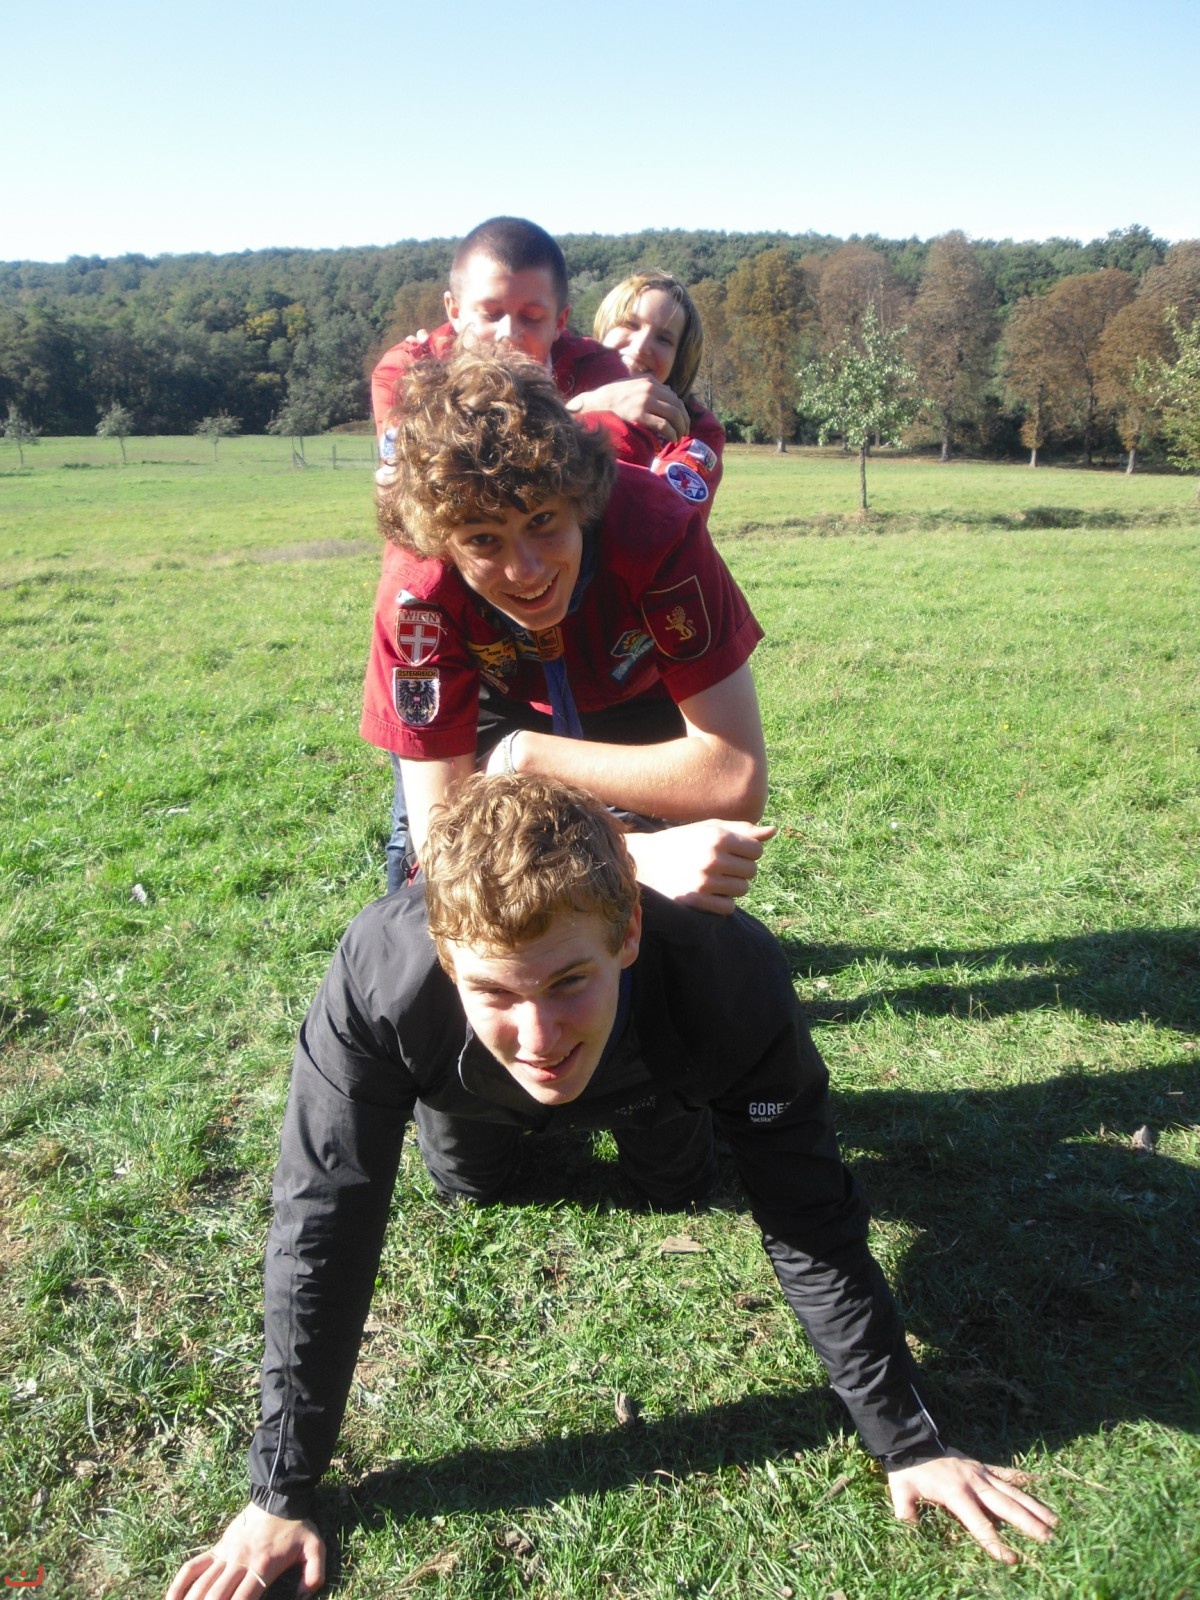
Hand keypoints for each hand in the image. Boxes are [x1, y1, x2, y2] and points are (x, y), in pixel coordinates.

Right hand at [165, 1502, 324, 1598]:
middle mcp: (239, 1563)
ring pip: (201, 1585)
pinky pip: (191, 1567)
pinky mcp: (216, 1548)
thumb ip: (315, 1572)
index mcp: (262, 1567)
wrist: (279, 1496)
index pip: (242, 1599)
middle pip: (216, 1596)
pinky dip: (178, 1586)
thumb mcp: (315, 1546)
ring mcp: (224, 1555)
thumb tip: (305, 1594)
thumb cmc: (297, 1526)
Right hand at [569, 377, 688, 443]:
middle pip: (677, 406)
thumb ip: (649, 387)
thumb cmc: (611, 397)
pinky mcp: (638, 415)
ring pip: (673, 415)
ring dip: (679, 428)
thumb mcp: (632, 385)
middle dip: (684, 421)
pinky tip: (671, 439)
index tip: (682, 422)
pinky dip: (671, 433)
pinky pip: (663, 425)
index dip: (682, 411)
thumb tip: (669, 391)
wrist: (593, 403)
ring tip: (678, 437)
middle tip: (684, 432)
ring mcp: (644, 401)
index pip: (674, 397)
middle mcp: (649, 389)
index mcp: (649, 381)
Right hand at [625, 820, 775, 913]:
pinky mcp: (695, 900)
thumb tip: (773, 830)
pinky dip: (722, 902)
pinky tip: (708, 893)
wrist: (644, 861)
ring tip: (713, 879)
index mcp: (717, 836)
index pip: (756, 850)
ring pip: (742, 890)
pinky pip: (728, 907)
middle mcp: (712, 858)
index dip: (748, 852)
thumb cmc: (682, 842)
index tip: (733, 853)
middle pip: (751, 871)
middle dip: (739, 870)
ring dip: (732, 887)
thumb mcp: (709, 829)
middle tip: (719, 866)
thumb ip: (742, 830)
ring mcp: (703, 881)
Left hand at [887, 1449, 1057, 1564]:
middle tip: (1050, 1539)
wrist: (912, 1441)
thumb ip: (906, 1512)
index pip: (979, 1524)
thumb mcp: (901, 1492)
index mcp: (956, 1494)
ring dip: (1034, 1506)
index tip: (1012, 1560)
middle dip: (1028, 1524)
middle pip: (1006, 1507)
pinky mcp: (982, 1465)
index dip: (995, 1544)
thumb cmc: (908, 1471)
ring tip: (1055, 1522)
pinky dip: (1022, 1478)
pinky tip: (1039, 1483)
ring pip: (1012, 1492)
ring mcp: (981, 1473)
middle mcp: (974, 1484)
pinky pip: (1006, 1473)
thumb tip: (910, 1530)